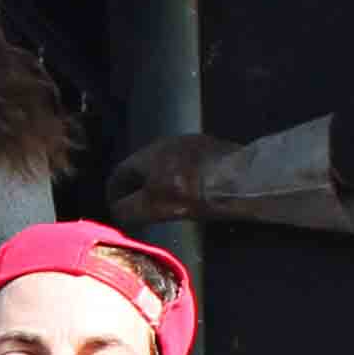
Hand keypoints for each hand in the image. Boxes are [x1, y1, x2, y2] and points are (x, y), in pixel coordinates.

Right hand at [107, 132, 229, 221]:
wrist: (240, 179)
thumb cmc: (192, 194)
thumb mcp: (153, 207)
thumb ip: (128, 210)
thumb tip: (118, 211)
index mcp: (146, 155)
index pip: (119, 173)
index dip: (114, 194)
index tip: (117, 209)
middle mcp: (165, 143)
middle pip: (143, 167)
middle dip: (138, 188)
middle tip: (140, 208)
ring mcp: (191, 143)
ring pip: (166, 165)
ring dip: (161, 182)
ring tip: (166, 202)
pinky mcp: (212, 148)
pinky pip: (188, 165)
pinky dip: (183, 179)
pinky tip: (193, 193)